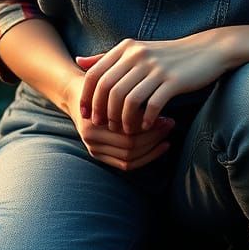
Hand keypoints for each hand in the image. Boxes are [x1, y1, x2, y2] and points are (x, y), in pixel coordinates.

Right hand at [61, 72, 175, 170]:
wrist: (77, 94)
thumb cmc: (101, 85)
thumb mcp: (114, 87)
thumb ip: (132, 100)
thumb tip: (159, 114)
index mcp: (93, 121)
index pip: (128, 134)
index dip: (150, 128)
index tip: (168, 118)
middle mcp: (91, 138)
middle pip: (129, 147)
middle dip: (153, 138)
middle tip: (171, 125)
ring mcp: (93, 149)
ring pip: (128, 158)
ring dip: (152, 149)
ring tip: (166, 136)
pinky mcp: (98, 155)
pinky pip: (124, 164)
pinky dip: (145, 158)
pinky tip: (160, 147)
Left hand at [74, 34, 230, 134]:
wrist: (206, 51)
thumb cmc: (167, 55)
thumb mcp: (135, 51)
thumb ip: (107, 57)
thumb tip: (79, 62)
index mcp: (126, 48)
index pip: (95, 74)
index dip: (87, 97)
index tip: (86, 114)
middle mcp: (138, 55)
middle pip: (108, 89)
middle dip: (102, 111)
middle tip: (103, 126)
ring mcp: (156, 68)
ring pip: (127, 100)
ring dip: (123, 119)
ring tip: (125, 130)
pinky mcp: (173, 81)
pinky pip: (151, 105)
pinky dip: (145, 119)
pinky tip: (146, 126)